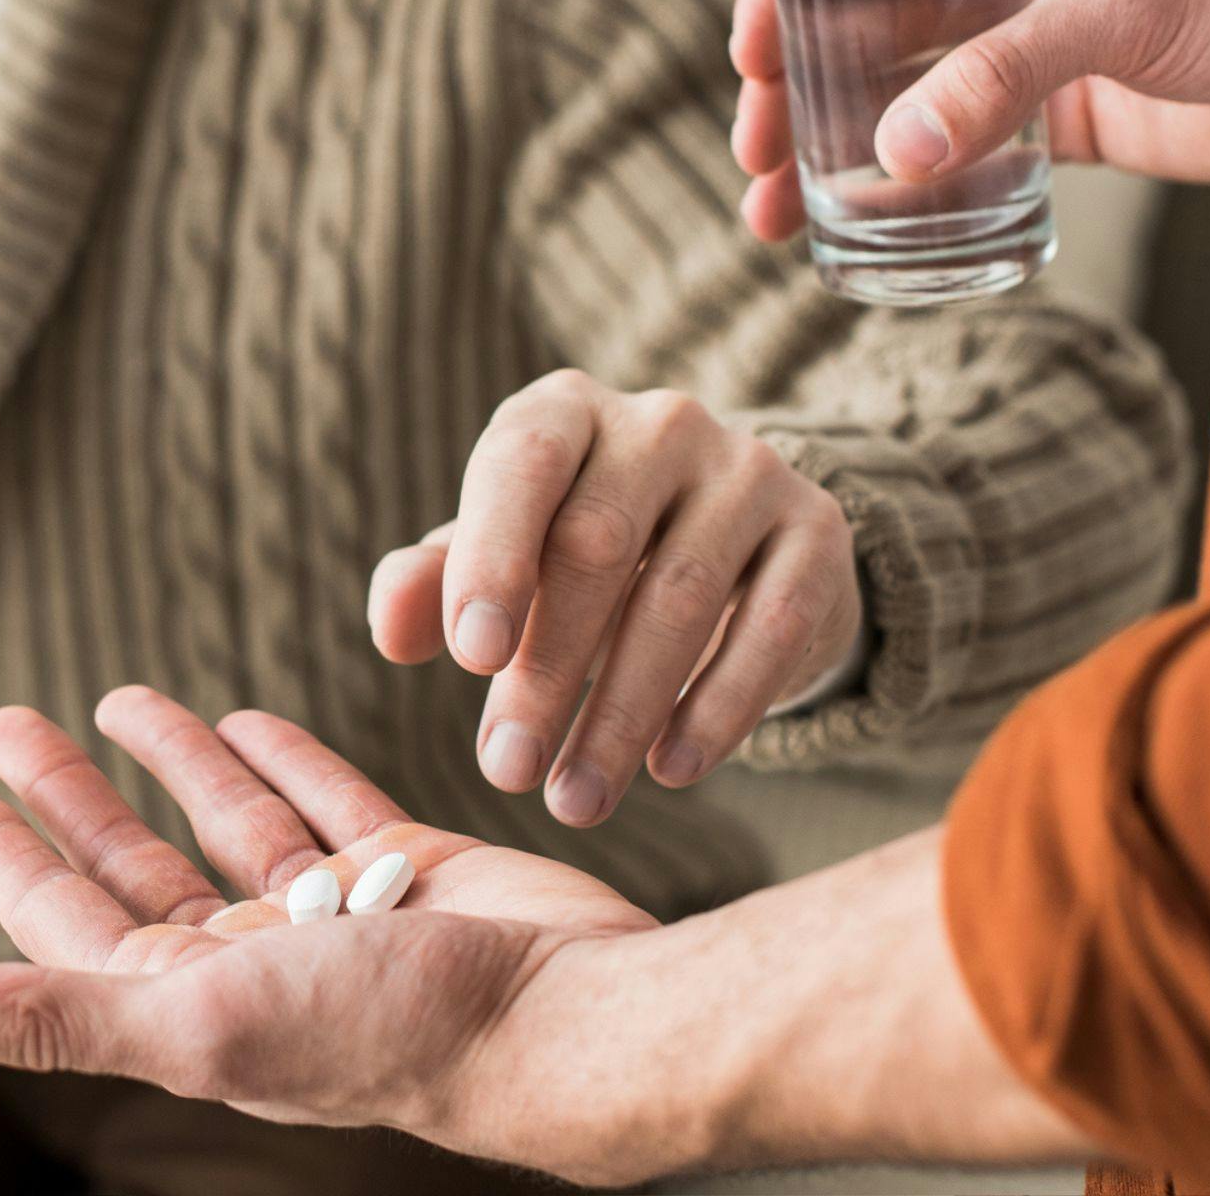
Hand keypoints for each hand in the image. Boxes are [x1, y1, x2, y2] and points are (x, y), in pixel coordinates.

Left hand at [0, 688, 656, 1177]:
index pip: (65, 918)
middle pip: (133, 864)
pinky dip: (282, 760)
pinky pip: (327, 804)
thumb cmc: (384, 1034)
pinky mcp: (413, 872)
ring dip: (170, 763)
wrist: (566, 1017)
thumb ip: (47, 1013)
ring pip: (229, 825)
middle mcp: (253, 962)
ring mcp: (334, 918)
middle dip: (66, 796)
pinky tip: (243, 717)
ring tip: (115, 697)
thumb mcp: (190, 1020)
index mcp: (189, 1003)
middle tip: (3, 721)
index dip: (5, 857)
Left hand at [367, 370, 861, 825]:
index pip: (523, 464)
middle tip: (507, 770)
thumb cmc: (576, 553)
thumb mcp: (499, 559)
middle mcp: (662, 422)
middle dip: (547, 670)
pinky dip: (719, 707)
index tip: (471, 660)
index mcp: (566, 411)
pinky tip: (673, 769)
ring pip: (682, 597)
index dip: (493, 557)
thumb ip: (433, 586)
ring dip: (622, 713)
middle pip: (597, 543)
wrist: (732, 546)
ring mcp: (750, 470)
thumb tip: (393, 633)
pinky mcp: (816, 532)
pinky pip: (769, 626)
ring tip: (576, 798)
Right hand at [731, 0, 1209, 239]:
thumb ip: (1003, 75)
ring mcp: (1021, 42)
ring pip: (892, 93)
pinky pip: (951, 152)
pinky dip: (897, 189)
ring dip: (827, 151)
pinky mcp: (1054, 116)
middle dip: (792, 89)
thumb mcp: (1113, 9)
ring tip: (774, 215)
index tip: (748, 55)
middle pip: (856, 21)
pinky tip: (849, 227)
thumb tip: (894, 159)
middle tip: (755, 156)